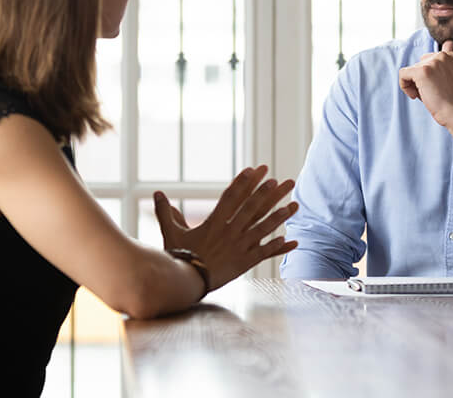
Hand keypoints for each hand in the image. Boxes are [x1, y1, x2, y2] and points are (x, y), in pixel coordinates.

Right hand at [153, 165, 298, 291]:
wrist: (184, 282)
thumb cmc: (177, 257)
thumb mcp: (171, 232)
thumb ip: (166, 211)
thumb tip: (157, 192)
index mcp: (214, 222)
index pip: (233, 196)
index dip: (245, 181)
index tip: (257, 169)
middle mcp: (229, 231)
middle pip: (253, 208)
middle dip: (270, 193)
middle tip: (284, 181)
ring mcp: (239, 247)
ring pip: (264, 228)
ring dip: (280, 216)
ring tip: (294, 205)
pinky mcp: (244, 262)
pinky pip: (264, 253)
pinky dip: (278, 247)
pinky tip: (293, 241)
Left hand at [397, 40, 452, 126]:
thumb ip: (450, 61)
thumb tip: (449, 43)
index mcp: (451, 55)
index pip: (429, 61)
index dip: (430, 76)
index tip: (438, 87)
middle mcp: (442, 55)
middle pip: (419, 65)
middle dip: (421, 80)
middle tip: (431, 93)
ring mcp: (431, 63)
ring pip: (411, 71)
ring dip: (414, 85)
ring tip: (426, 95)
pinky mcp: (421, 71)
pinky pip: (402, 74)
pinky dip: (404, 86)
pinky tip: (415, 95)